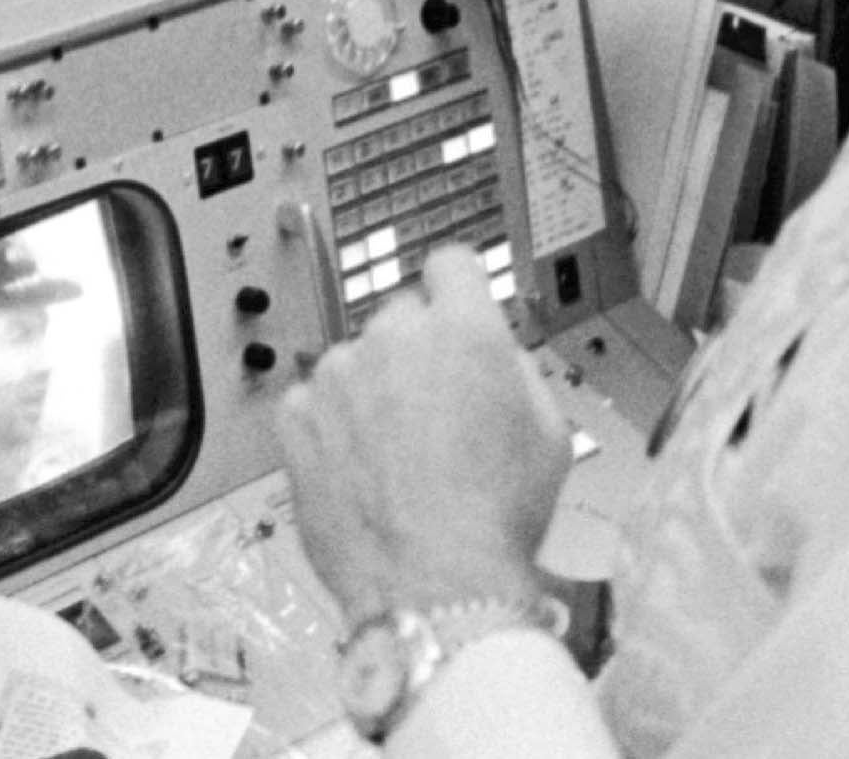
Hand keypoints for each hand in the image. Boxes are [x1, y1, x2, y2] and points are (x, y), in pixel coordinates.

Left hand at [281, 243, 572, 622]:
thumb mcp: (550, 432)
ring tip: (398, 458)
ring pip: (355, 362)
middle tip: (435, 412)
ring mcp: (338, 375)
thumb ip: (515, 367)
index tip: (452, 304)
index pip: (451, 264)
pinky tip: (361, 470)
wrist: (434, 584)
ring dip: (371, 392)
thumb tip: (494, 351)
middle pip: (401, 317)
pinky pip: (313, 403)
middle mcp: (394, 338)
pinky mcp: (297, 416)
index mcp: (464, 330)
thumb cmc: (495, 519)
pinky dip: (330, 428)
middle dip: (416, 352)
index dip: (456, 288)